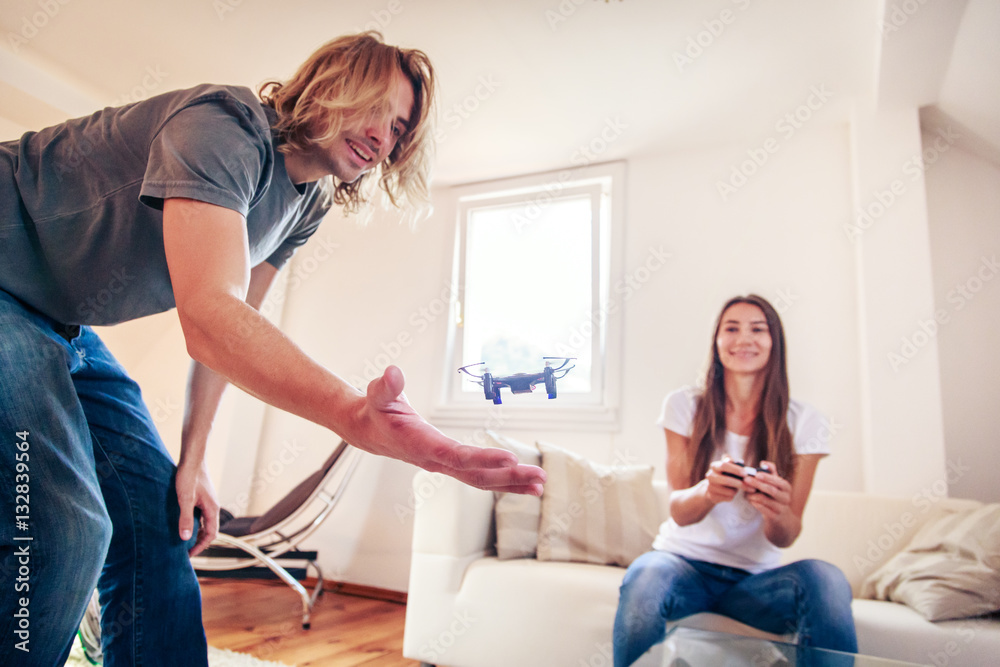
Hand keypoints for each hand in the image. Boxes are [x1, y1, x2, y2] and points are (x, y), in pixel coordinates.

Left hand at [176, 459, 219, 555]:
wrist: (193, 458)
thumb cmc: (189, 476)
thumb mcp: (185, 499)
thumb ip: (185, 518)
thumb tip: (185, 538)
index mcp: (212, 509)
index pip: (211, 534)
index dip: (201, 546)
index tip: (189, 554)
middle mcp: (213, 507)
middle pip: (210, 530)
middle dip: (199, 542)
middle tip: (185, 550)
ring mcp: (208, 502)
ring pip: (205, 522)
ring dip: (197, 532)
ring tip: (183, 540)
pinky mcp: (202, 497)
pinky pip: (201, 515)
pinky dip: (195, 523)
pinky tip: (183, 523)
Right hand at [346, 366, 545, 494]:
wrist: (368, 432)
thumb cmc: (376, 412)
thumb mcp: (377, 395)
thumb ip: (385, 386)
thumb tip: (393, 372)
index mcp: (419, 444)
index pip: (455, 455)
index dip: (482, 458)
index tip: (510, 458)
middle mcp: (435, 460)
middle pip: (475, 474)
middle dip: (508, 477)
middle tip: (537, 475)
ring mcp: (444, 465)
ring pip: (480, 479)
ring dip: (511, 482)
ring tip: (539, 484)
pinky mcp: (451, 464)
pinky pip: (479, 476)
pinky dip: (503, 479)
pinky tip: (525, 481)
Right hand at [703, 456, 744, 504]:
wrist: (712, 488)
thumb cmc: (724, 475)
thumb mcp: (727, 467)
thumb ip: (733, 463)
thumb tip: (740, 462)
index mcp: (715, 466)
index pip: (724, 465)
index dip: (735, 469)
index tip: (745, 473)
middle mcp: (710, 475)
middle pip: (727, 480)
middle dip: (740, 484)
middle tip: (751, 487)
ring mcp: (710, 486)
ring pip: (729, 491)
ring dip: (736, 490)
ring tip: (738, 488)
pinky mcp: (713, 496)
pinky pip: (728, 497)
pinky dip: (732, 496)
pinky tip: (731, 493)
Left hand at [744, 460, 791, 520]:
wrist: (782, 517)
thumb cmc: (775, 496)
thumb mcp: (775, 483)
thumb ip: (770, 472)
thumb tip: (763, 462)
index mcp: (786, 487)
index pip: (777, 481)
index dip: (767, 477)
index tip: (756, 474)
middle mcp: (786, 497)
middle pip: (771, 490)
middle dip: (758, 484)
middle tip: (746, 480)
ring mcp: (781, 508)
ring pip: (766, 500)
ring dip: (753, 495)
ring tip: (745, 492)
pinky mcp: (775, 517)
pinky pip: (764, 510)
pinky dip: (755, 504)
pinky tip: (749, 500)